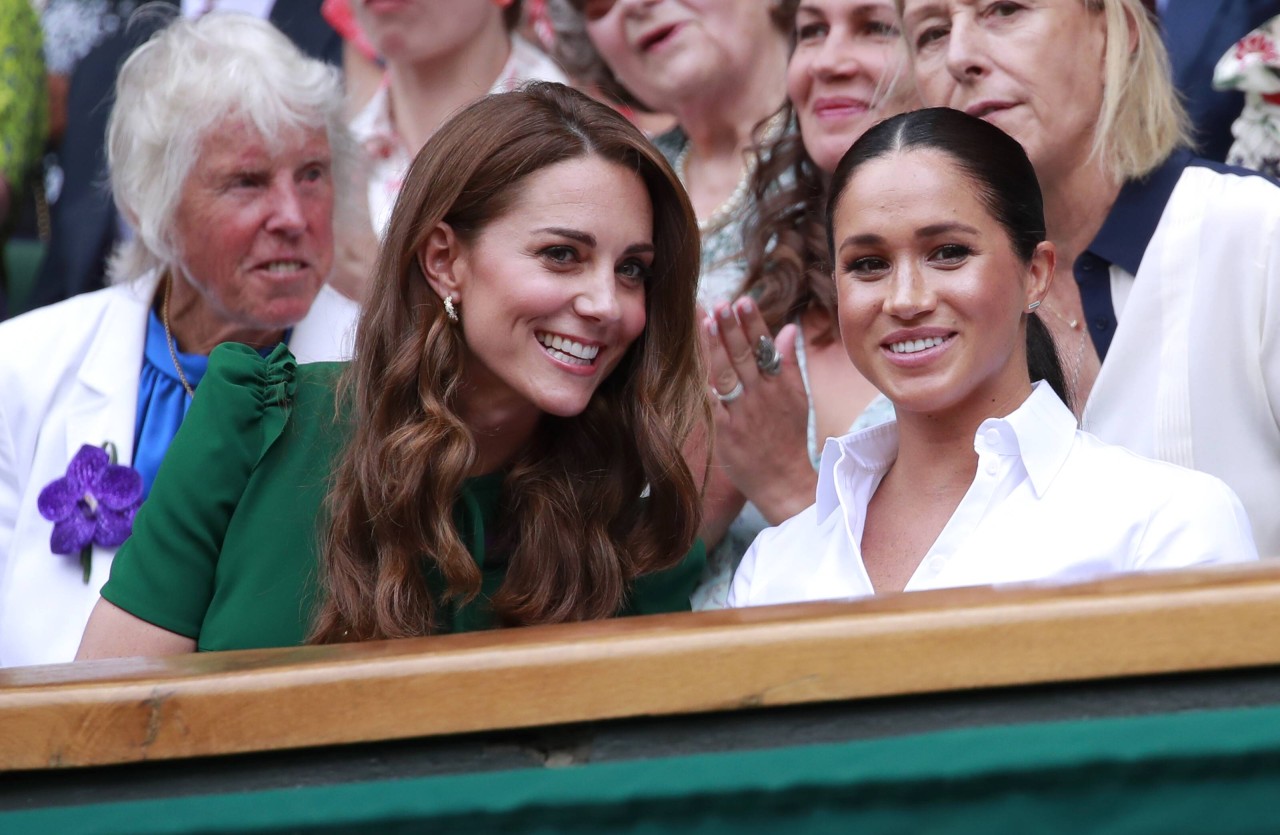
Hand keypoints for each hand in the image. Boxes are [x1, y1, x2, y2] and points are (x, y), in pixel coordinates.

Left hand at [703, 298, 818, 524]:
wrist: (785, 482)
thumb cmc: (790, 438)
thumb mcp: (798, 399)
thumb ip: (789, 364)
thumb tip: (787, 329)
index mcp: (780, 387)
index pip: (765, 349)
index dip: (754, 324)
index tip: (744, 301)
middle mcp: (762, 398)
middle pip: (744, 358)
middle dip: (732, 329)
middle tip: (721, 303)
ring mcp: (742, 415)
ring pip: (726, 376)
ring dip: (716, 348)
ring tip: (706, 321)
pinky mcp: (725, 433)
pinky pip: (711, 405)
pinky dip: (703, 385)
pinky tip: (691, 365)